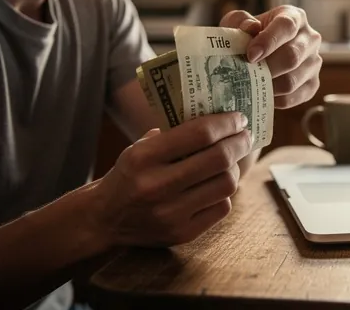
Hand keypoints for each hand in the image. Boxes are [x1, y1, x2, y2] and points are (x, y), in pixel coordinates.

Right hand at [90, 113, 251, 246]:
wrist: (104, 219)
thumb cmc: (130, 175)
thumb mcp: (140, 148)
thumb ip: (174, 134)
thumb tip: (219, 116)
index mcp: (143, 157)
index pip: (199, 133)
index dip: (226, 123)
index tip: (239, 118)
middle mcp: (156, 186)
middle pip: (219, 158)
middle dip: (240, 142)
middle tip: (245, 135)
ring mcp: (170, 214)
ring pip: (226, 184)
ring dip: (235, 168)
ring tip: (232, 160)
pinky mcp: (182, 234)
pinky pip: (222, 207)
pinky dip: (224, 192)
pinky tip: (217, 184)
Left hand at [221, 6, 321, 108]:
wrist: (258, 54)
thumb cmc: (248, 35)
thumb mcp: (239, 23)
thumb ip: (240, 21)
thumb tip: (250, 28)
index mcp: (294, 17)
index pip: (287, 26)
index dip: (269, 41)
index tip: (251, 55)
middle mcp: (310, 38)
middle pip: (292, 56)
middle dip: (266, 68)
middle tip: (247, 74)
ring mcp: (314, 62)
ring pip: (292, 80)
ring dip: (268, 85)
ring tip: (251, 84)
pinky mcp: (313, 84)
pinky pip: (294, 97)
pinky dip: (274, 99)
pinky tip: (261, 93)